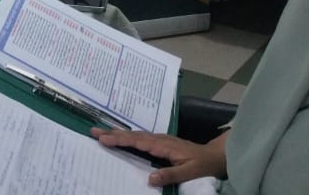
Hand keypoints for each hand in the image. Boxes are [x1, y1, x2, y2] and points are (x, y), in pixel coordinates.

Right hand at [92, 127, 227, 185]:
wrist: (215, 156)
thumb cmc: (203, 164)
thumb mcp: (190, 172)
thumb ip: (171, 174)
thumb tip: (149, 178)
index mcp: (163, 145)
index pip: (138, 141)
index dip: (120, 139)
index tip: (103, 138)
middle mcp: (159, 139)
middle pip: (132, 135)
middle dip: (112, 133)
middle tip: (93, 131)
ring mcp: (160, 139)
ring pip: (135, 135)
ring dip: (117, 133)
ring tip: (100, 133)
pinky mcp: (160, 143)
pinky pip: (140, 138)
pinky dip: (127, 137)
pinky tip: (120, 138)